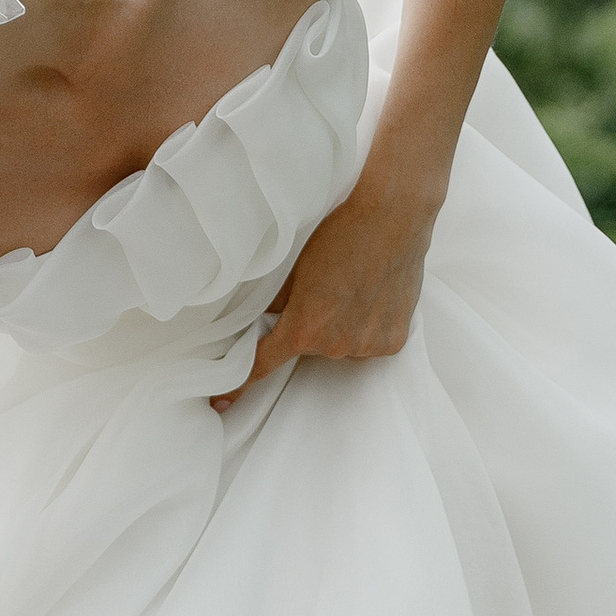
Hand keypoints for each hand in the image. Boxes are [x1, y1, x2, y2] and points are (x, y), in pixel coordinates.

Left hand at [216, 175, 436, 408]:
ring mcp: (368, 345)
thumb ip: (274, 301)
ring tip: (353, 285)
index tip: (222, 402)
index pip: (263, 364)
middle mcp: (336, 346)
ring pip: (342, 345)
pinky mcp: (394, 340)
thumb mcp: (292, 266)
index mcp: (304, 329)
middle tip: (325, 288)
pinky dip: (367, 325)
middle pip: (310, 347)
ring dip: (342, 325)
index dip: (239, 384)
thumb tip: (261, 318)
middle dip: (311, 325)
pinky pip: (370, 342)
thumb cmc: (339, 232)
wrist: (392, 213)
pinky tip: (372, 294)